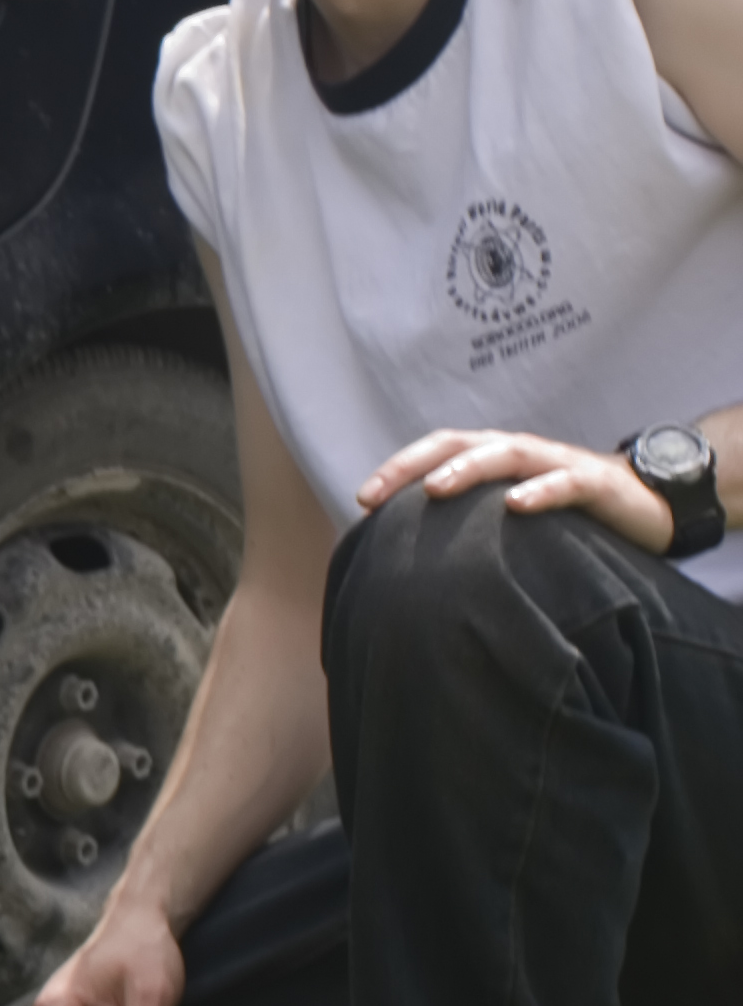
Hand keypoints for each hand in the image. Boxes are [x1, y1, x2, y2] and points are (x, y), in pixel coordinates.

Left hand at [356, 427, 671, 551]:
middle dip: (414, 465)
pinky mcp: (595, 483)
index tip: (361, 501)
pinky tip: (517, 505)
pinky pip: (567, 482)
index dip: (397, 470)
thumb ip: (467, 526)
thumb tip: (410, 561)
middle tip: (377, 494)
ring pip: (507, 454)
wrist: (644, 505)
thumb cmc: (563, 514)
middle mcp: (518, 453)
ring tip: (436, 488)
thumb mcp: (507, 518)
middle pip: (460, 444)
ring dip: (469, 468)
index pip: (436, 453)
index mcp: (491, 459)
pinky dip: (541, 490)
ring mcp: (556, 464)